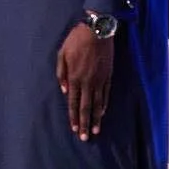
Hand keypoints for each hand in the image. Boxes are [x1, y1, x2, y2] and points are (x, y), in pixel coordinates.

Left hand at [56, 21, 113, 140]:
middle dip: (85, 123)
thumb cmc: (75, 41)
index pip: (73, 102)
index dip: (73, 116)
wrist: (96, 31)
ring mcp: (99, 80)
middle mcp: (87, 82)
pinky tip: (102, 113)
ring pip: (97, 103)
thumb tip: (63, 90)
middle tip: (85, 137)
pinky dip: (104, 105)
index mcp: (74, 77)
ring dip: (96, 118)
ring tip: (96, 130)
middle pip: (85, 107)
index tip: (74, 128)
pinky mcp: (108, 76)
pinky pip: (106, 94)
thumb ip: (61, 73)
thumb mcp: (61, 54)